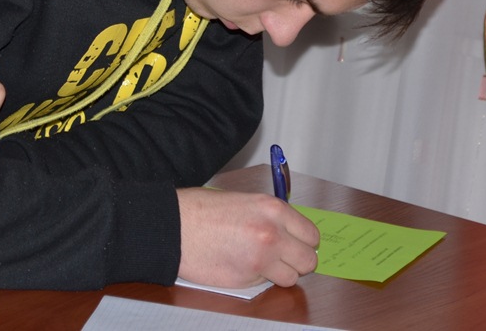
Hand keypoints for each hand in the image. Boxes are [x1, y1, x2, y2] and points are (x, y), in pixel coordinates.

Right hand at [176, 187, 319, 287]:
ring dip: (280, 273)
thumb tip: (290, 232)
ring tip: (261, 263)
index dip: (304, 242)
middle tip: (283, 258)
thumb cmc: (203, 210)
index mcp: (274, 210)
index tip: (296, 244)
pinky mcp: (245, 280)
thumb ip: (271, 217)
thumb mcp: (246, 201)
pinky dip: (259, 279)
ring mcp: (260, 260)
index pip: (311, 235)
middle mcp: (273, 235)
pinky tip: (242, 266)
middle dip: (297, 260)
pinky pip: (266, 284)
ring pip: (291, 277)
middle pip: (308, 260)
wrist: (174, 226)